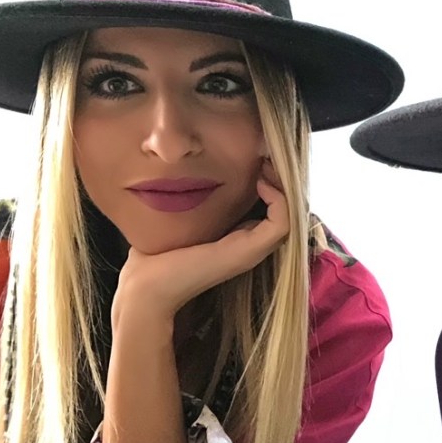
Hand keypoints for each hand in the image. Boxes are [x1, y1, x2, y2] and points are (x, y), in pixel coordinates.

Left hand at [112, 169, 289, 327]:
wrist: (149, 284)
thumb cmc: (159, 254)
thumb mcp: (184, 219)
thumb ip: (195, 202)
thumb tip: (188, 175)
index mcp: (240, 238)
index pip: (273, 209)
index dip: (273, 183)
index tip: (258, 161)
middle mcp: (252, 245)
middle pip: (288, 210)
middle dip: (282, 181)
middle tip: (267, 158)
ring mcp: (254, 250)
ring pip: (292, 215)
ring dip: (285, 187)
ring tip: (267, 167)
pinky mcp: (250, 251)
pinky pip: (282, 223)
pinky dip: (279, 200)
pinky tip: (261, 183)